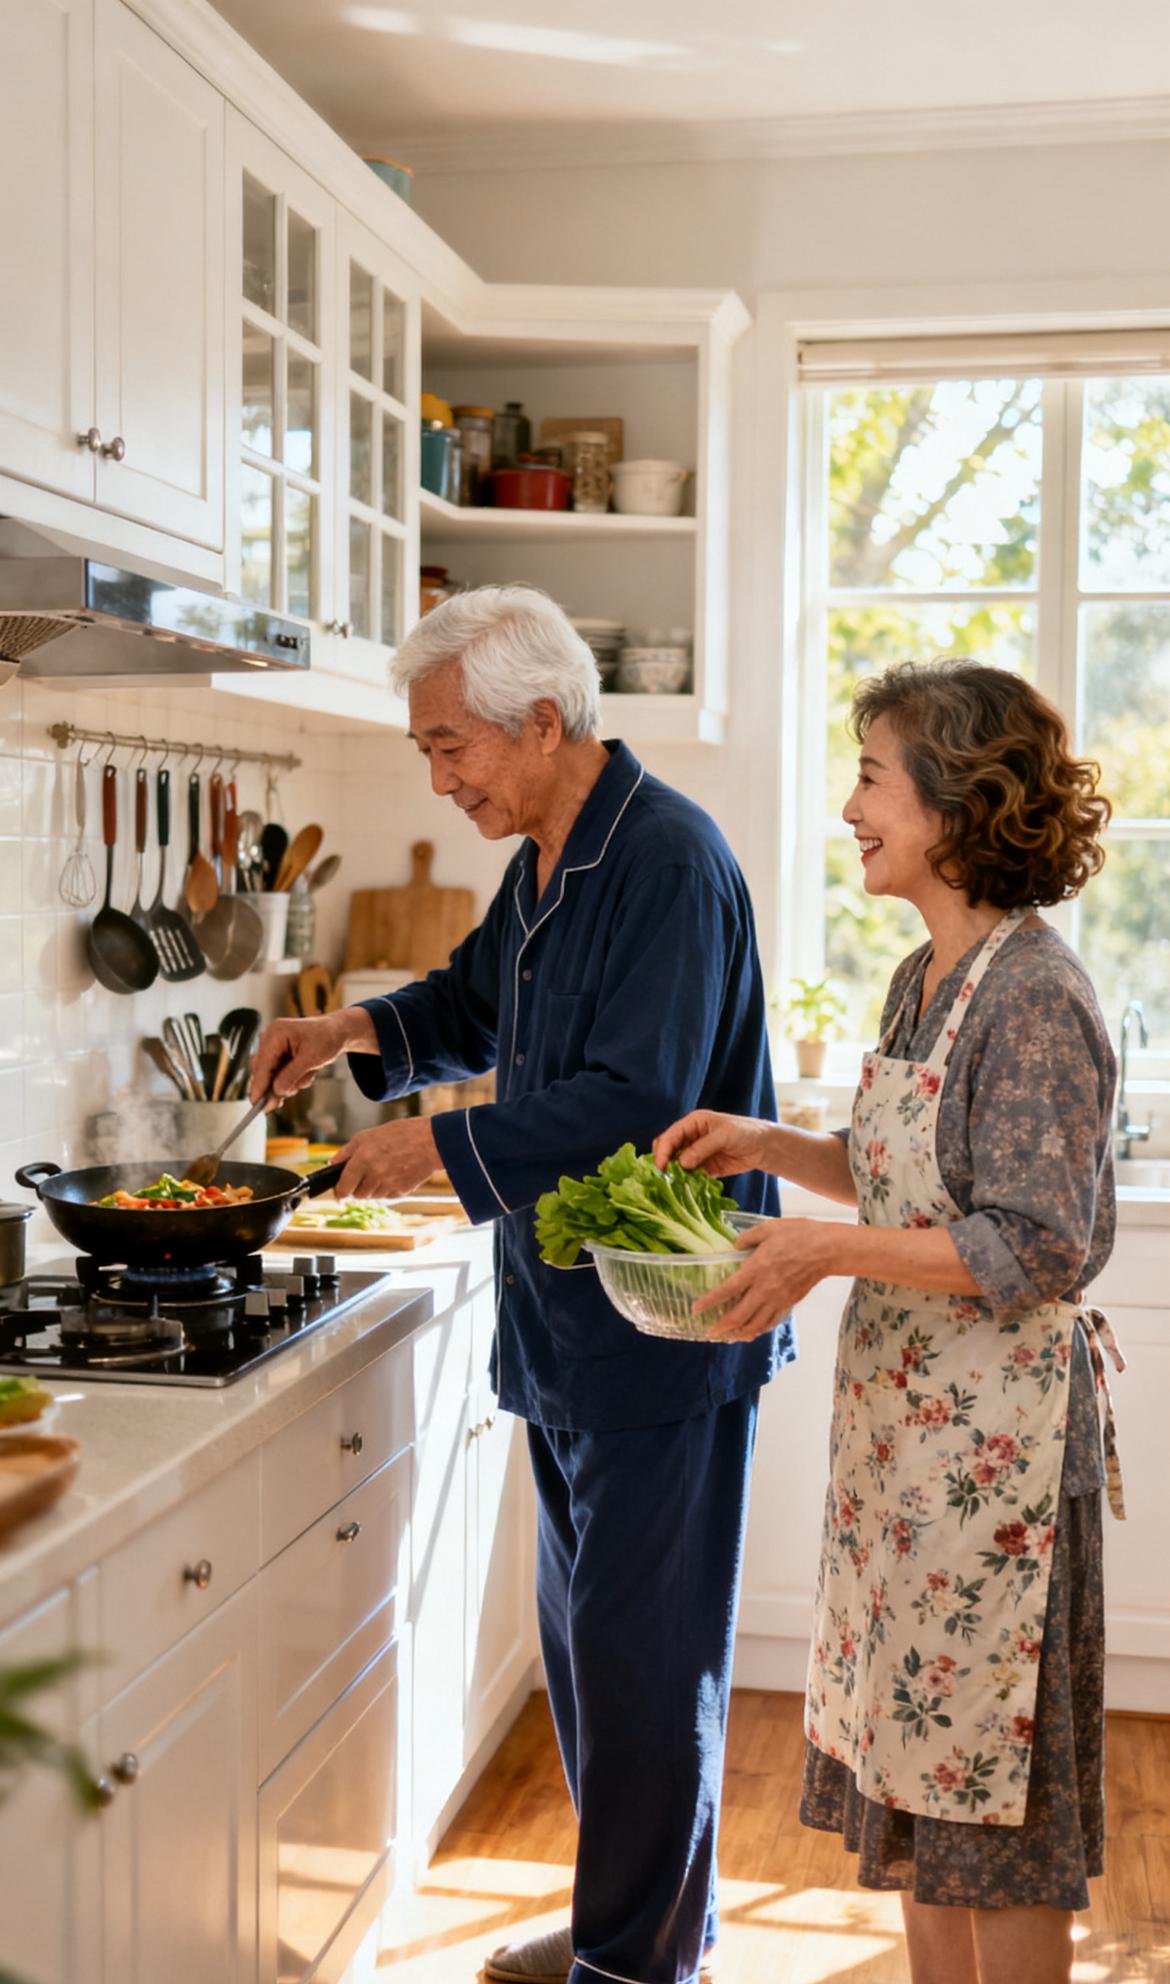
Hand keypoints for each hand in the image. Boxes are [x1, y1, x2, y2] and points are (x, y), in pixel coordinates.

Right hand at [251, 1014, 350, 1102]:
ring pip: (271, 1075)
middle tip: (280, 1103)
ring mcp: (274, 1046)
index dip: (259, 1085)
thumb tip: (276, 1091)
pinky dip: (292, 1079)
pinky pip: (279, 1073)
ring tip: (307, 1075)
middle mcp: (271, 1038)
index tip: (257, 1103)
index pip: (262, 1064)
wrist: (337, 1033)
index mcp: (276, 1033)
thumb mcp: (312, 1059)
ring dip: (288, 1082)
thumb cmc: (327, 1038)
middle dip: (275, 1086)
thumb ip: (291, 1075)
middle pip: (262, 1070)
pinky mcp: (279, 1054)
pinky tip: (306, 1073)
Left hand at [334, 1118, 440, 1199]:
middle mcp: (374, 1175)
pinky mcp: (400, 1191)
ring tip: (383, 1169)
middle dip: (357, 1187)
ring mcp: (388, 1185)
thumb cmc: (400, 1134)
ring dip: (372, 1187)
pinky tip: (394, 1173)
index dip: (339, 1192)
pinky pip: (386, 1195)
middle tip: (364, 1174)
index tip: (338, 1193)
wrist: (431, 1142)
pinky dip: (386, 1188)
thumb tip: (331, 1164)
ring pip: (371, 1196)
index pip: (343, 1187)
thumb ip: (346, 1152)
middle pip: (357, 1194)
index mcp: (363, 1159)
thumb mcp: (367, 1135)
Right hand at [653, 1110, 776, 1177]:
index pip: (670, 1136)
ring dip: (674, 1174)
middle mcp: (690, 1138)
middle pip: (668, 1150)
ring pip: (676, 1165)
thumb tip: (682, 1162)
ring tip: (672, 1185)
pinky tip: (685, 1188)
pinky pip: (689, 1176)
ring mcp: (696, 1154)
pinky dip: (685, 1182)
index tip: (660, 1166)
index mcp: (692, 1123)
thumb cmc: (745, 1132)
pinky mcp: (704, 1168)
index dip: (662, 1150)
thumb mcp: (723, 1136)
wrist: (763, 1146)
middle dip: (664, 1162)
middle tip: (664, 1177)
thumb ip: (702, 1148)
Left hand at [698, 1217, 830, 1341]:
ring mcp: (779, 1298)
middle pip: (740, 1314)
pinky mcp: (790, 1302)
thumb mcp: (770, 1227)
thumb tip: (735, 1245)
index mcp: (757, 1268)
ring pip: (756, 1323)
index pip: (728, 1289)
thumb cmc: (799, 1235)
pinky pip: (772, 1321)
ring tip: (729, 1336)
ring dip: (740, 1332)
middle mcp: (766, 1288)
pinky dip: (760, 1329)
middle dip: (723, 1326)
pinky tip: (753, 1331)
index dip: (710, 1301)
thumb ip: (748, 1237)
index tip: (696, 1309)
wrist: (828, 1250)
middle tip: (710, 1332)